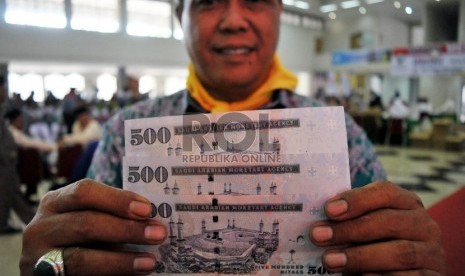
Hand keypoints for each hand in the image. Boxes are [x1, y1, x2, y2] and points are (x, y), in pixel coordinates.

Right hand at [20, 179, 166, 275]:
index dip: (117, 199)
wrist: (58, 267)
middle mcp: (41, 228)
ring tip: (149, 262)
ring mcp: (38, 258)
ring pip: (81, 259)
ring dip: (121, 261)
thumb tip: (153, 217)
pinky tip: (131, 274)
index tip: (148, 209)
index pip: (84, 191)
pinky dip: (110, 275)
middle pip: (86, 223)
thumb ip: (111, 215)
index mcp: (55, 202)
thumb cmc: (81, 237)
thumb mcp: (89, 218)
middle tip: (159, 234)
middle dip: (127, 229)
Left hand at [309, 181, 445, 274]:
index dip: (357, 199)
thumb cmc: (376, 244)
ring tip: (329, 261)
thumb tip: (319, 221)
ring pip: (399, 252)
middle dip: (350, 229)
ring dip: (360, 257)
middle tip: (318, 236)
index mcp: (408, 204)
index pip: (385, 192)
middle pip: (389, 222)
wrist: (403, 273)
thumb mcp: (367, 228)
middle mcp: (424, 225)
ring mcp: (432, 253)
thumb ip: (350, 220)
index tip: (328, 210)